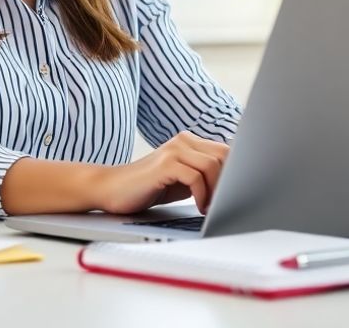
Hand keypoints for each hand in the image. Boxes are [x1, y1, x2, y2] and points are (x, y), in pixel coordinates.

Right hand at [92, 132, 229, 214]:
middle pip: (224, 156)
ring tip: (210, 208)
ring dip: (216, 191)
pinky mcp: (165, 164)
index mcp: (189, 142)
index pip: (227, 151)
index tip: (236, 194)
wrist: (111, 189)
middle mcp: (183, 140)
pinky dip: (202, 196)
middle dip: (229, 183)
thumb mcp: (181, 180)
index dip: (237, 172)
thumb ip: (203, 176)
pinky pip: (195, 177)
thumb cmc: (148, 188)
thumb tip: (234, 185)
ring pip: (213, 165)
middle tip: (224, 204)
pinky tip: (199, 207)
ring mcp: (173, 150)